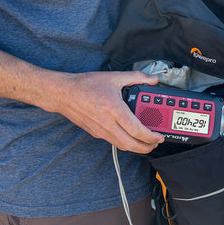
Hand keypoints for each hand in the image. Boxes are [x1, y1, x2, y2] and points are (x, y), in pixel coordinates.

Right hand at [44, 70, 164, 153]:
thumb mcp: (114, 77)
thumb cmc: (86, 85)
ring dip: (136, 147)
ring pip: (122, 146)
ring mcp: (100, 131)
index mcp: (114, 110)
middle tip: (156, 142)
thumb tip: (152, 79)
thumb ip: (136, 77)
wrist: (64, 94)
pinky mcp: (96, 133)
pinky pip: (114, 142)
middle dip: (147, 147)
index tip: (160, 136)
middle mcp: (107, 124)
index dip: (151, 136)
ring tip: (146, 141)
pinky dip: (125, 142)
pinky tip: (130, 135)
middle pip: (131, 145)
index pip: (137, 130)